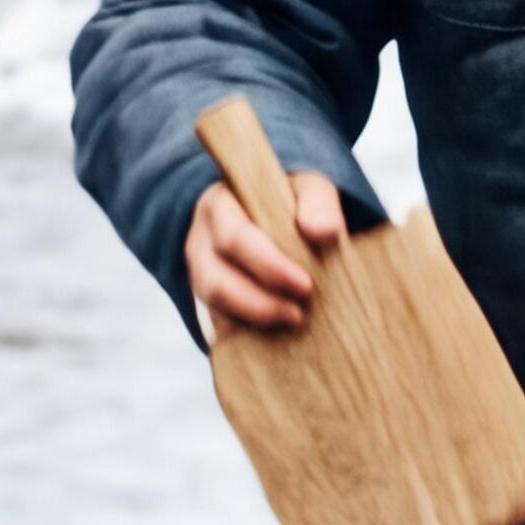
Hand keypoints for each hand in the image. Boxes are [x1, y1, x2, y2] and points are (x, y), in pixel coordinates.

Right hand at [187, 166, 346, 339]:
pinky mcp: (208, 301)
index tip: (305, 285)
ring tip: (294, 321)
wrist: (274, 218)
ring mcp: (200, 274)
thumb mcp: (307, 189)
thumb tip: (324, 233)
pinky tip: (278, 335)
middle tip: (301, 314)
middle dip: (260, 302)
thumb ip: (319, 204)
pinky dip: (247, 332)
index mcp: (220, 206)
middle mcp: (201, 242)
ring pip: (213, 307)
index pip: (234, 238)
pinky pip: (218, 324)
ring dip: (254, 319)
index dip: (268, 266)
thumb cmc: (290, 202)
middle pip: (217, 280)